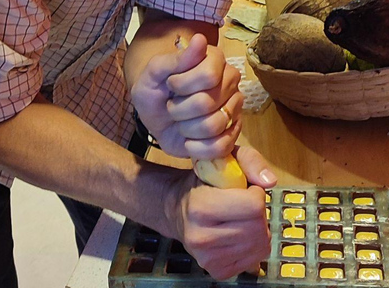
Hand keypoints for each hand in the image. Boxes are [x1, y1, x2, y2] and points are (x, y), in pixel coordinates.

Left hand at [131, 33, 243, 159]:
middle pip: (207, 103)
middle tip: (173, 106)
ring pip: (214, 126)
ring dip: (186, 129)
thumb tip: (200, 39)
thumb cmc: (155, 91)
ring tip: (181, 122)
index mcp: (215, 60)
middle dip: (179, 109)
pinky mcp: (232, 136)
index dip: (182, 85)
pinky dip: (196, 148)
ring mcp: (234, 110)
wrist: (155, 117)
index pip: (208, 76)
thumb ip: (176, 59)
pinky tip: (189, 140)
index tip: (170, 84)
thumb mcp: (154, 73)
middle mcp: (231, 83)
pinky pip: (219, 147)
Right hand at [163, 147, 277, 279]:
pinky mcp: (216, 272)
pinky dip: (253, 248)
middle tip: (245, 208)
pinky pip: (255, 261)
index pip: (254, 207)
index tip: (245, 191)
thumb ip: (251, 162)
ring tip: (242, 222)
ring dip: (258, 232)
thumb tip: (271, 182)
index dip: (255, 195)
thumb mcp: (225, 160)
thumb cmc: (204, 182)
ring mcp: (207, 259)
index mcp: (200, 207)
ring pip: (260, 246)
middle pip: (258, 228)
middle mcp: (200, 237)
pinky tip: (239, 237)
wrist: (177, 210)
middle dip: (259, 215)